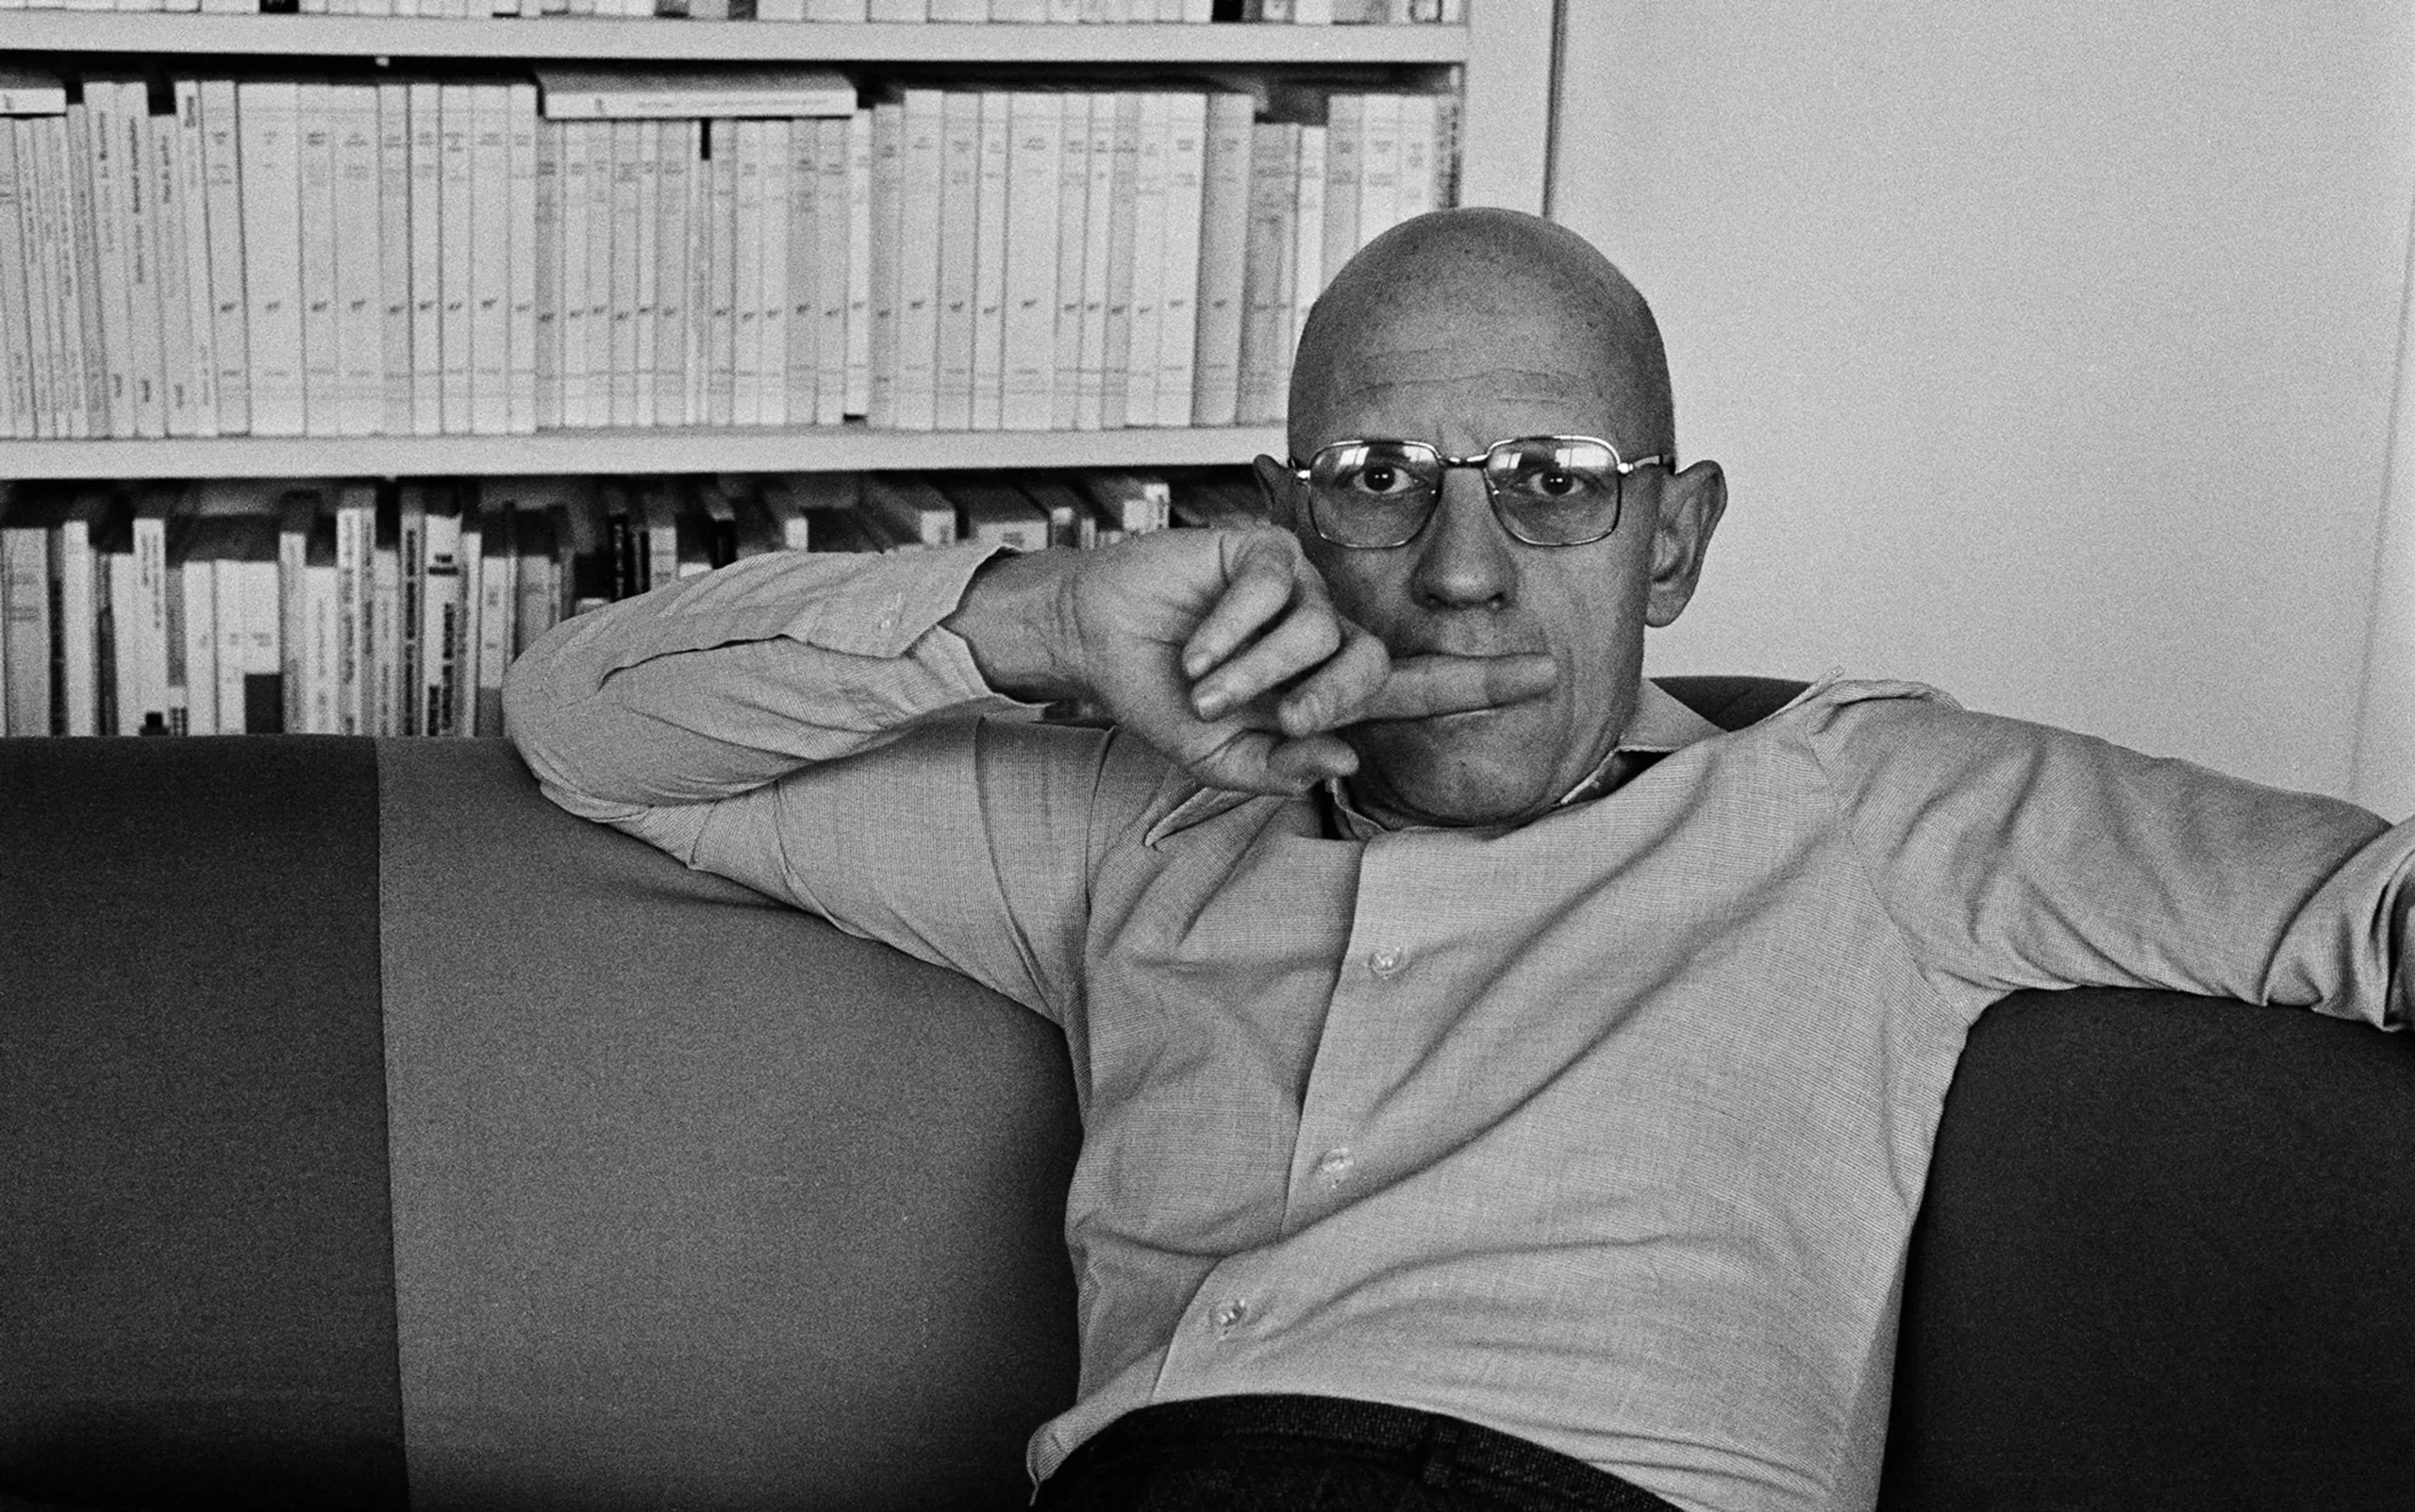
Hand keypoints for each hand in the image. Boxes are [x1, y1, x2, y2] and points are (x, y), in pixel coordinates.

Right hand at [953, 529, 1557, 795]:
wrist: (1099, 641)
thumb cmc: (1162, 697)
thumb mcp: (1219, 758)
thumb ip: (1282, 767)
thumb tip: (1349, 758)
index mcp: (1325, 692)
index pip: (1417, 689)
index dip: (1481, 681)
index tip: (1546, 674)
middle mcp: (1325, 638)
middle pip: (1374, 670)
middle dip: (1321, 700)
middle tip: (1267, 712)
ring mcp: (1300, 590)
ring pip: (1320, 634)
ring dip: (1255, 670)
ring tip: (1204, 679)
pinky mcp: (1266, 550)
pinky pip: (1275, 591)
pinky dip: (1230, 626)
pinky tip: (1197, 637)